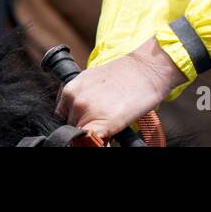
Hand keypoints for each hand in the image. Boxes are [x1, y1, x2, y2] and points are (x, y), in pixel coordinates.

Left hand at [55, 38, 184, 138]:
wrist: (147, 69)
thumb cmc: (125, 74)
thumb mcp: (93, 80)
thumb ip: (80, 96)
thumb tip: (76, 115)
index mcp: (70, 89)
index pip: (63, 115)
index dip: (75, 120)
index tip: (83, 122)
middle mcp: (74, 101)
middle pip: (71, 124)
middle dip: (84, 123)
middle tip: (101, 117)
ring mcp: (86, 113)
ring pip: (81, 134)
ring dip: (92, 130)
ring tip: (109, 120)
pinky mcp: (100, 126)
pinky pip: (90, 141)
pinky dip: (97, 141)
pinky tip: (108, 133)